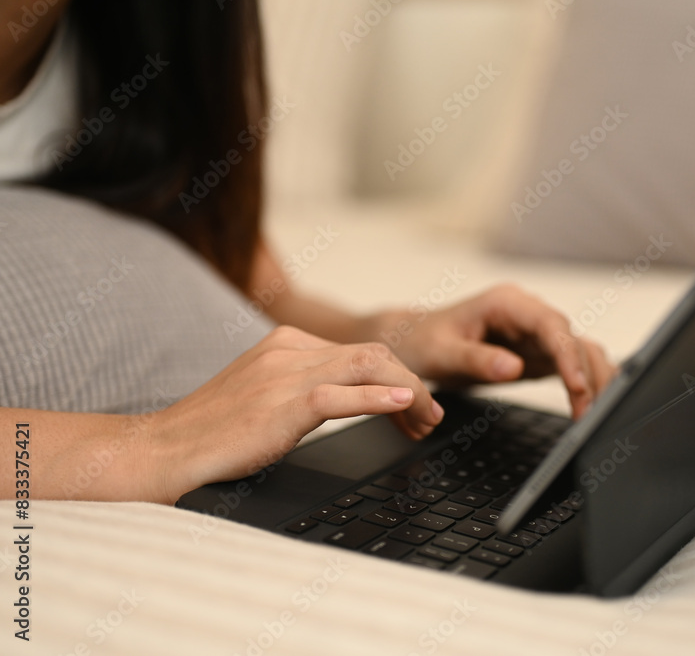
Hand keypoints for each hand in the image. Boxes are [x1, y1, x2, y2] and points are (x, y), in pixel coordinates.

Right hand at [145, 326, 442, 503]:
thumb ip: (307, 390)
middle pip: (374, 354)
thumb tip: (354, 399)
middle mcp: (289, 351)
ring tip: (427, 419)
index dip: (397, 378)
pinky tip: (402, 406)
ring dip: (408, 393)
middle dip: (412, 385)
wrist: (163, 450)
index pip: (361, 351)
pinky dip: (379, 398)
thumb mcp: (267, 398)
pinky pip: (341, 394)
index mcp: (286, 344)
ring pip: (368, 367)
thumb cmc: (214, 433)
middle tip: (430, 418)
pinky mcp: (282, 404)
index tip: (415, 408)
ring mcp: (285, 374)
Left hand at [364, 284, 616, 418]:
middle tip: (589, 415)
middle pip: (573, 339)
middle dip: (586, 376)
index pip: (551, 324)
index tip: (577, 385)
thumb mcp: (440, 352)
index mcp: (506, 304)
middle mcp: (528, 314)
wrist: (414, 343)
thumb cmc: (423, 341)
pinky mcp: (539, 354)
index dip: (569, 354)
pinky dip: (588, 383)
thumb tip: (513, 368)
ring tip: (595, 416)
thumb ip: (476, 359)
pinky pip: (573, 365)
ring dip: (594, 381)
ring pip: (581, 351)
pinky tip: (598, 404)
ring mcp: (536, 334)